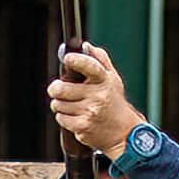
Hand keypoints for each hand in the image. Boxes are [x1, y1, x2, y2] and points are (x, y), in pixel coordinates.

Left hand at [43, 42, 138, 159]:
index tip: (67, 58)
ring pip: (58, 104)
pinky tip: (74, 117)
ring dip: (60, 104)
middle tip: (57, 89)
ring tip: (71, 106)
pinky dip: (63, 117)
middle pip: (61, 88)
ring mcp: (90, 112)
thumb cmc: (114, 102)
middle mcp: (98, 95)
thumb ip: (100, 60)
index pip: (90, 66)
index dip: (77, 60)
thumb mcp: (112, 79)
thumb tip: (85, 46)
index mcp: (104, 80)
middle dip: (55, 89)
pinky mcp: (83, 126)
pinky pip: (60, 118)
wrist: (123, 132)